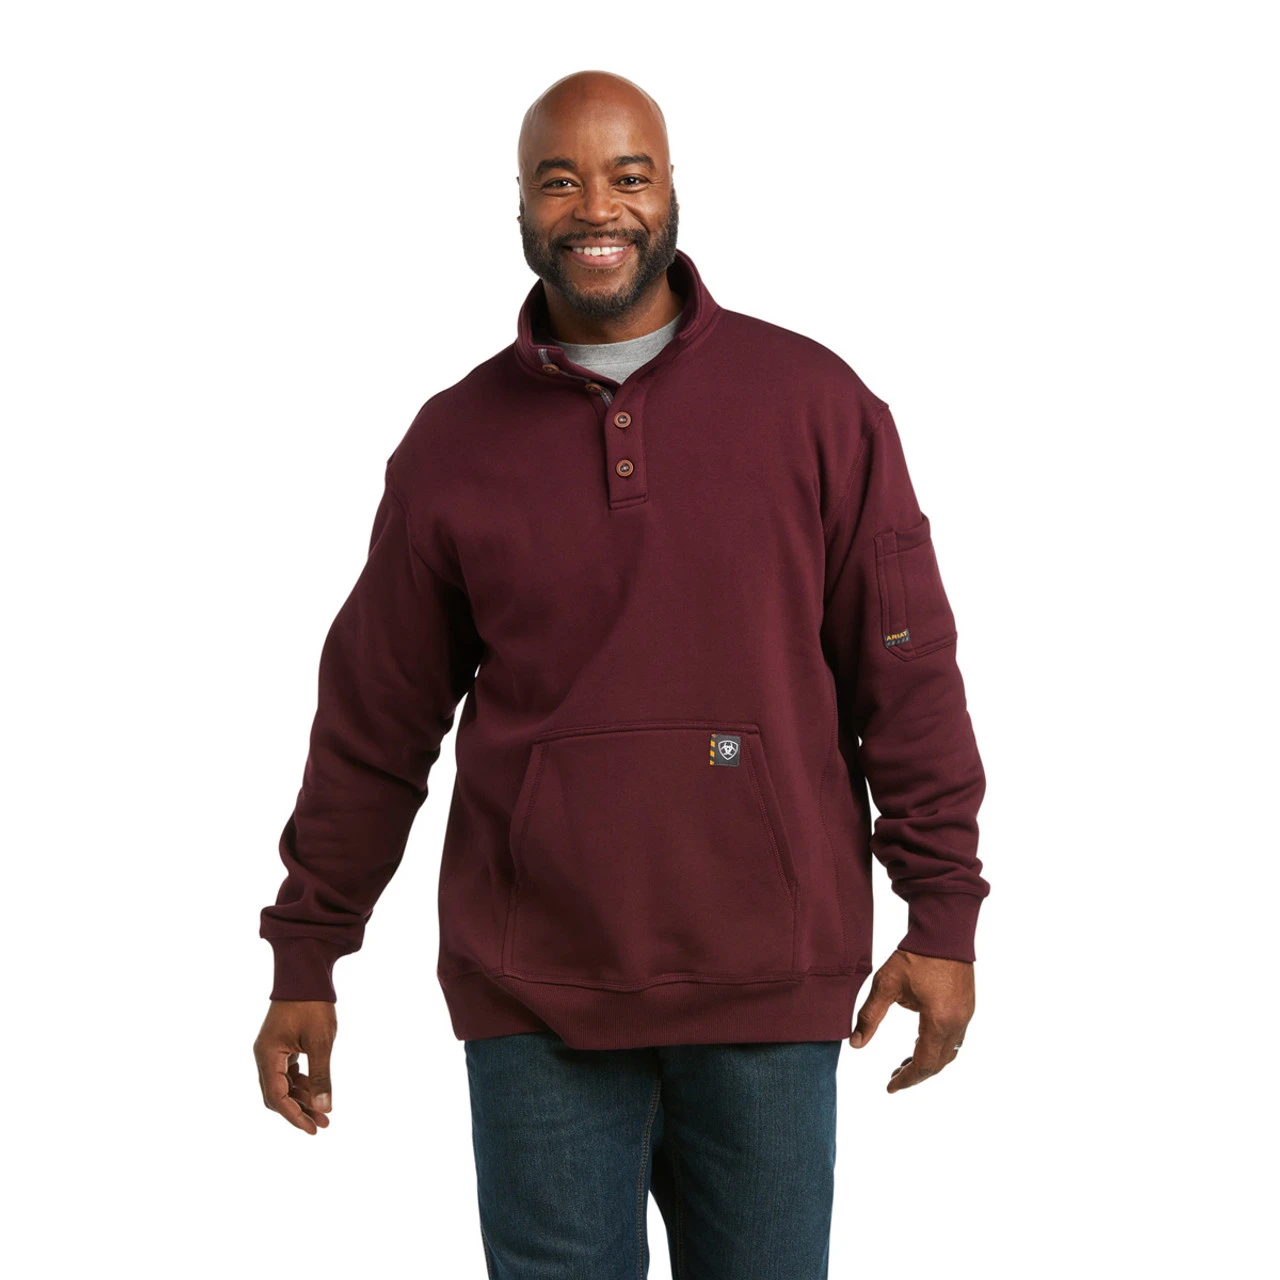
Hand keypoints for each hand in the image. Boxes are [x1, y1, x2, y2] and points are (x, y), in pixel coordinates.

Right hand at [253, 1000, 337, 1132]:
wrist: (306, 972)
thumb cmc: (313, 1004)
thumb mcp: (321, 1042)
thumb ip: (320, 1076)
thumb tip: (324, 1108)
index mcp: (267, 1055)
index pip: (276, 1097)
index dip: (295, 1116)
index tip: (314, 1129)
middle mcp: (263, 1055)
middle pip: (276, 1095)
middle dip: (298, 1111)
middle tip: (322, 1124)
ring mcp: (270, 1049)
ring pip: (281, 1084)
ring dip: (300, 1098)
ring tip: (323, 1112)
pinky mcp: (280, 1044)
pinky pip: (286, 1072)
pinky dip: (299, 1083)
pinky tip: (314, 1090)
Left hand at [848, 949, 974, 1091]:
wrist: (943, 930)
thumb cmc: (915, 955)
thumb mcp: (886, 985)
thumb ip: (870, 1016)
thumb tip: (855, 1043)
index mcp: (939, 1022)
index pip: (924, 1064)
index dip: (906, 1079)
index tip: (890, 1087)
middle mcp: (957, 1023)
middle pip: (939, 1063)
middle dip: (916, 1074)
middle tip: (895, 1078)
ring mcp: (966, 1015)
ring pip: (949, 1052)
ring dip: (928, 1061)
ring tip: (905, 1063)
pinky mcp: (967, 1006)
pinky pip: (955, 1037)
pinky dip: (938, 1047)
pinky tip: (922, 1041)